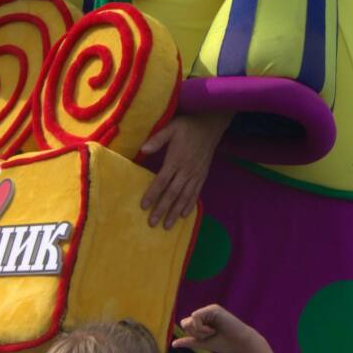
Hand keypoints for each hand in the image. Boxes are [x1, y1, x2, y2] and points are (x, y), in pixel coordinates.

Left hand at [138, 111, 229, 228]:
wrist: (210, 126)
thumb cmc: (187, 126)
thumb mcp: (171, 127)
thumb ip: (157, 139)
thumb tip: (142, 150)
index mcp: (176, 159)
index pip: (162, 180)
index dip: (152, 194)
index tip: (144, 206)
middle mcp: (186, 170)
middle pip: (172, 193)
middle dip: (162, 209)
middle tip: (152, 223)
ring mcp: (196, 174)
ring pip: (184, 197)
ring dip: (175, 212)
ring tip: (167, 225)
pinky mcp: (202, 176)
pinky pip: (196, 193)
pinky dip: (190, 205)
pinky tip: (184, 215)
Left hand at [172, 305, 264, 352]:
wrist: (241, 343)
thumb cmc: (225, 343)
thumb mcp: (203, 343)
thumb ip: (189, 342)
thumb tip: (173, 344)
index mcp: (204, 319)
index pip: (186, 325)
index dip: (193, 334)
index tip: (206, 337)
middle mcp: (206, 312)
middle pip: (185, 322)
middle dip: (195, 333)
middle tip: (209, 335)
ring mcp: (210, 309)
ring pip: (190, 320)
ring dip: (199, 332)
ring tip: (212, 332)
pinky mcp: (213, 309)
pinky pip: (195, 317)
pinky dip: (201, 328)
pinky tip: (213, 330)